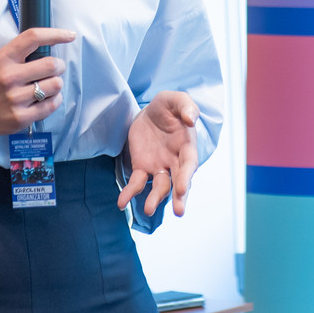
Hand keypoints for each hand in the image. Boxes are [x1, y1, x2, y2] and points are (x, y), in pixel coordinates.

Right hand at [0, 28, 75, 136]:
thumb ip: (21, 53)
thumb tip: (53, 43)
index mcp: (3, 58)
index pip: (33, 37)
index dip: (56, 34)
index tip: (70, 35)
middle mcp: (9, 76)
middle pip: (52, 64)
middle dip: (59, 66)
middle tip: (54, 70)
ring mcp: (15, 98)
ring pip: (56, 84)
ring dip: (56, 84)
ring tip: (47, 86)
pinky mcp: (22, 117)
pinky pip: (53, 104)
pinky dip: (55, 100)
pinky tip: (46, 99)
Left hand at [119, 91, 200, 217]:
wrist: (150, 111)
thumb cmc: (168, 106)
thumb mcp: (176, 99)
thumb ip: (186, 106)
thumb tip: (191, 119)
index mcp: (187, 146)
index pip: (189, 164)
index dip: (187, 177)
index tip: (183, 189)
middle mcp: (175, 161)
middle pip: (179, 182)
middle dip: (179, 197)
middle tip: (179, 212)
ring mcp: (159, 167)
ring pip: (160, 187)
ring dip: (155, 199)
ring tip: (148, 210)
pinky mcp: (142, 168)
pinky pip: (137, 183)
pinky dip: (130, 193)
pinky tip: (122, 203)